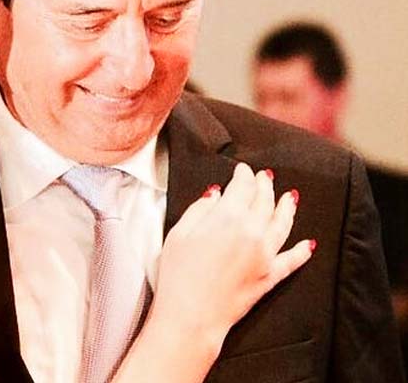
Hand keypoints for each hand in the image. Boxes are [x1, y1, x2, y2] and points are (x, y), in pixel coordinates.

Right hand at [149, 163, 313, 349]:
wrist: (191, 315)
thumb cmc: (178, 275)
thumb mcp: (179, 233)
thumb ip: (200, 210)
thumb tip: (215, 195)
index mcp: (228, 217)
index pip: (243, 186)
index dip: (244, 174)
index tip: (242, 169)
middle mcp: (252, 232)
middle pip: (265, 201)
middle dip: (265, 186)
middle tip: (264, 177)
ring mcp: (265, 255)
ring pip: (283, 224)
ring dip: (287, 208)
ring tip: (290, 197)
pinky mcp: (270, 276)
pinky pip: (292, 260)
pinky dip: (302, 251)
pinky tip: (308, 244)